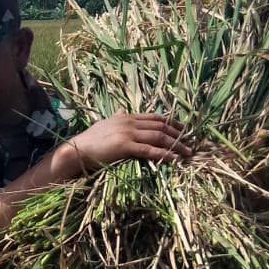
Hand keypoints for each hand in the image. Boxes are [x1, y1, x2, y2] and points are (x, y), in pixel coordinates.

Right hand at [60, 112, 192, 176]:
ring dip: (176, 145)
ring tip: (188, 152)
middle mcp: (129, 121)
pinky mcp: (125, 146)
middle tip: (191, 142)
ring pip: (159, 137)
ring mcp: (128, 133)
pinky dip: (164, 154)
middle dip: (179, 134)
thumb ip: (117, 117)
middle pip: (160, 126)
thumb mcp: (104, 123)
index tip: (184, 129)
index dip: (172, 122)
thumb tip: (123, 110)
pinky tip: (174, 158)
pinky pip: (149, 150)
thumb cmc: (89, 140)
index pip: (155, 117)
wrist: (76, 150)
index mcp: (126, 116)